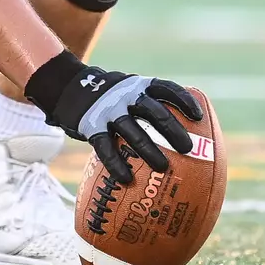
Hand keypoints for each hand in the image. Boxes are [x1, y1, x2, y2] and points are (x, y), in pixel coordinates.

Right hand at [24, 52, 199, 182]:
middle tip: (188, 149)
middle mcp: (125, 95)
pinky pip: (105, 147)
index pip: (165, 89)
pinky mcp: (91, 126)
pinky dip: (116, 163)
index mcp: (137, 86)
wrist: (66, 85)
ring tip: (164, 167)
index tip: (198, 117)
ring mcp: (107, 110)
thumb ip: (146, 104)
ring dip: (149, 149)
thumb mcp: (127, 90)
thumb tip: (178, 131)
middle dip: (173, 130)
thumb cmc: (106, 96)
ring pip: (132, 130)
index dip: (183, 101)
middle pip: (154, 112)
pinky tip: (126, 179)